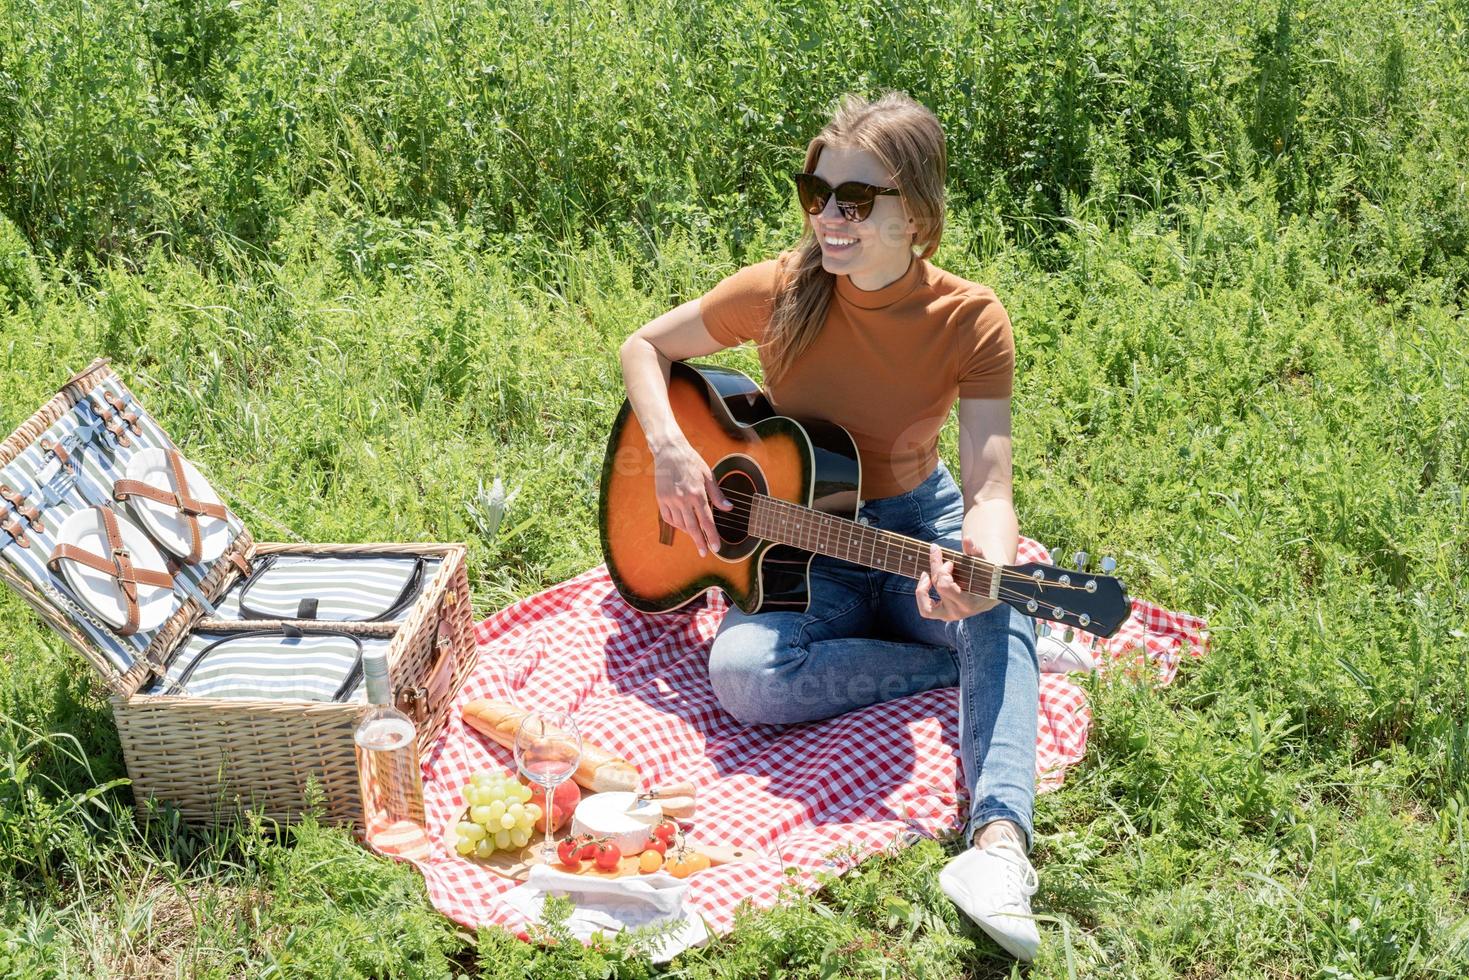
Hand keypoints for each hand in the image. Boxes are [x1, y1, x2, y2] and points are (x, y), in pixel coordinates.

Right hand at [652, 438, 731, 557]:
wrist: (669, 452)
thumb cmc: (692, 462)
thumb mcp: (708, 475)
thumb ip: (718, 495)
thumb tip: (729, 508)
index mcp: (697, 494)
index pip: (706, 521)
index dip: (711, 536)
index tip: (716, 548)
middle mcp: (683, 499)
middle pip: (692, 527)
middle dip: (699, 542)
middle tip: (704, 553)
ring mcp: (670, 500)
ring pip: (680, 524)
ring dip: (689, 532)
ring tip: (696, 537)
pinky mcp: (661, 499)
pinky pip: (669, 518)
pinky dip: (676, 524)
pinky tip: (683, 526)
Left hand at [916, 541, 998, 620]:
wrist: (993, 593)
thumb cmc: (988, 575)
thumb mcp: (985, 563)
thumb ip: (976, 552)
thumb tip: (967, 539)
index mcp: (969, 603)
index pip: (944, 586)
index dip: (943, 571)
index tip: (950, 562)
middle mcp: (958, 612)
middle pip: (937, 588)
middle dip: (936, 568)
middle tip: (938, 555)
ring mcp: (950, 615)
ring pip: (926, 609)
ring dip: (921, 590)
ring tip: (925, 575)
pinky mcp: (944, 614)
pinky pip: (926, 611)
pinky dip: (922, 598)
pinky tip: (926, 582)